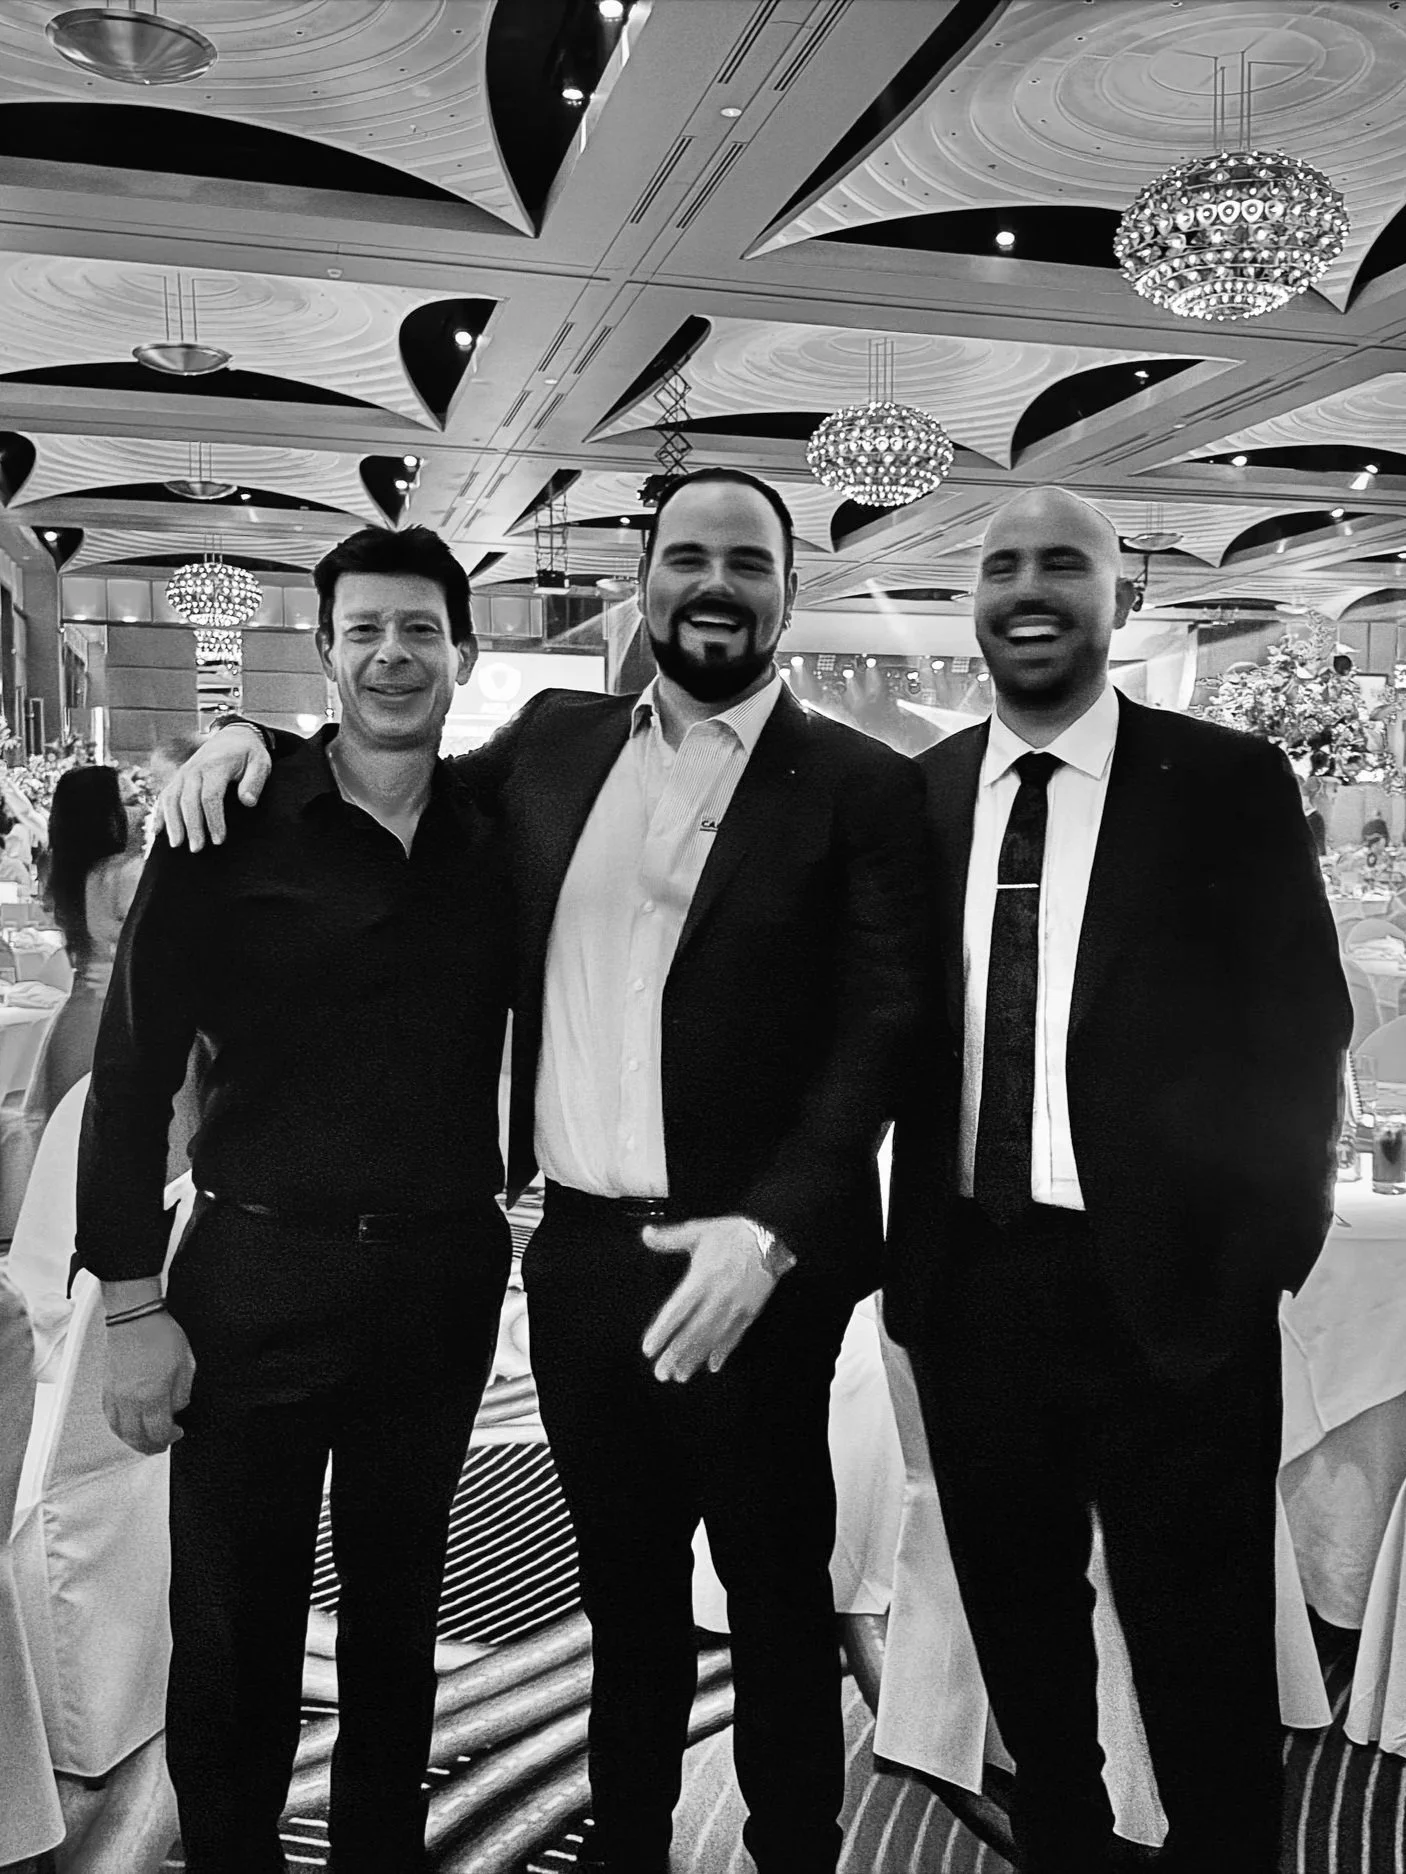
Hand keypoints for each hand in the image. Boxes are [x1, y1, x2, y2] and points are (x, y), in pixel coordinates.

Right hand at [102, 1310, 194, 1453]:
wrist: (134, 1318)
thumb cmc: (160, 1335)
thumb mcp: (186, 1363)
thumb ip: (182, 1392)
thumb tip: (176, 1409)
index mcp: (153, 1395)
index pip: (158, 1431)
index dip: (170, 1437)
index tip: (178, 1432)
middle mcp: (130, 1400)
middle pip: (136, 1437)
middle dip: (151, 1446)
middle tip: (161, 1444)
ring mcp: (115, 1396)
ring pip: (120, 1431)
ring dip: (133, 1441)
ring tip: (145, 1441)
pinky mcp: (106, 1388)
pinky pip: (110, 1418)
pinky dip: (119, 1428)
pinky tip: (127, 1427)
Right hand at [161, 726, 268, 850]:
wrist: (233, 735)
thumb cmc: (249, 754)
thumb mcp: (261, 763)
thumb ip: (255, 782)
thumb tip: (247, 802)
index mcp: (215, 766)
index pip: (210, 796)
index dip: (213, 820)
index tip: (219, 840)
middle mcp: (195, 769)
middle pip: (188, 801)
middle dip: (192, 827)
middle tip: (197, 849)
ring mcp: (183, 773)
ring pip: (171, 799)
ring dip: (172, 823)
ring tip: (176, 845)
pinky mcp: (178, 778)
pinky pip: (164, 796)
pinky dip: (159, 813)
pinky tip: (157, 832)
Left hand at [640, 1215, 777, 1382]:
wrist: (769, 1238)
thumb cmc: (732, 1234)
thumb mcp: (698, 1231)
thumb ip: (670, 1237)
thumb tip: (646, 1234)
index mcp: (701, 1279)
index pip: (677, 1311)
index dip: (662, 1332)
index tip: (649, 1348)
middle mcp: (717, 1297)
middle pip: (692, 1332)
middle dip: (676, 1354)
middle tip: (661, 1373)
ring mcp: (735, 1307)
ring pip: (712, 1338)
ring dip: (695, 1358)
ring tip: (681, 1375)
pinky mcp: (750, 1311)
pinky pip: (735, 1336)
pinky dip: (724, 1351)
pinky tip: (713, 1365)